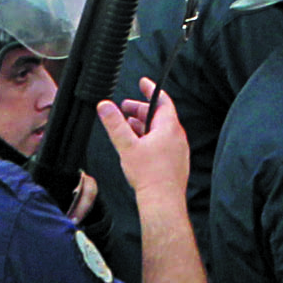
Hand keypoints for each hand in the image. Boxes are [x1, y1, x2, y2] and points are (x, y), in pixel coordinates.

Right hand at [91, 86, 191, 207]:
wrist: (163, 199)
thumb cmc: (148, 174)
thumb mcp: (127, 146)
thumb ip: (115, 124)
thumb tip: (105, 105)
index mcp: (169, 127)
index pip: (162, 100)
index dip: (151, 90)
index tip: (143, 82)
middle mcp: (177, 135)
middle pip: (159, 115)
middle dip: (141, 109)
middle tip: (124, 107)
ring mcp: (177, 148)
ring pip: (159, 129)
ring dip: (143, 124)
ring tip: (126, 125)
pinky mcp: (175, 160)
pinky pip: (162, 141)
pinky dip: (149, 137)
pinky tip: (136, 145)